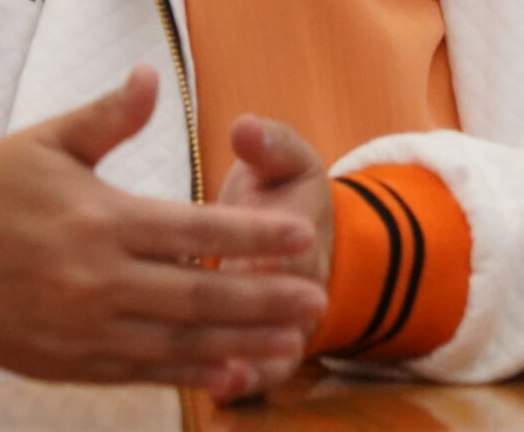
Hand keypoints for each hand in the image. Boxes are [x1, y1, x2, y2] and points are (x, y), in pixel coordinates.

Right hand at [0, 66, 325, 390]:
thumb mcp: (48, 141)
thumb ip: (108, 116)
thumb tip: (151, 76)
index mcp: (99, 219)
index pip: (193, 230)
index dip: (254, 237)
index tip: (303, 236)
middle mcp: (98, 280)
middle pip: (199, 293)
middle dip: (265, 298)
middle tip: (318, 297)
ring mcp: (86, 328)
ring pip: (180, 340)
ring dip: (243, 343)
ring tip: (294, 341)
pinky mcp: (74, 362)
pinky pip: (145, 372)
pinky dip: (193, 374)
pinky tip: (235, 374)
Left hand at [209, 116, 333, 401]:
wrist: (305, 231)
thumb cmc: (283, 188)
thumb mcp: (285, 158)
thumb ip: (268, 144)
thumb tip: (245, 127)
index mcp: (299, 233)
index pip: (285, 248)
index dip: (267, 258)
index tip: (246, 262)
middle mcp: (298, 286)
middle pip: (280, 310)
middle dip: (257, 326)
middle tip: (231, 344)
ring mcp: (286, 323)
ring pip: (274, 353)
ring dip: (252, 370)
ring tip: (226, 384)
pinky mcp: (265, 347)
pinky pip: (262, 374)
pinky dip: (246, 386)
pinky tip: (218, 396)